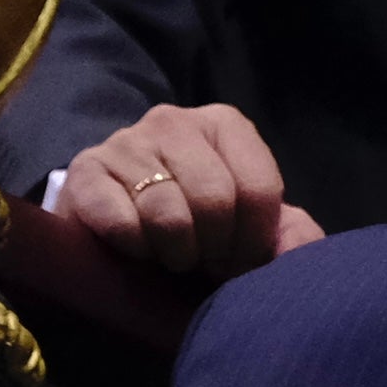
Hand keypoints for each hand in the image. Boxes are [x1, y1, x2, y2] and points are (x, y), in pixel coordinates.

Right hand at [53, 103, 321, 280]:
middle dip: (215, 248)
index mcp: (224, 125)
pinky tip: (137, 250)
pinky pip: (122, 223)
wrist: (112, 230)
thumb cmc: (193, 227)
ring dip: (176, 253)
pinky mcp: (83, 174)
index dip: (254, 241)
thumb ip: (288, 234)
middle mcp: (174, 122)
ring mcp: (124, 143)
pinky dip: (136, 249)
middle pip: (216, 199)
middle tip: (204, 264)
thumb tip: (303, 250)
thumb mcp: (248, 227)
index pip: (259, 189)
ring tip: (173, 257)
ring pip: (168, 214)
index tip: (240, 261)